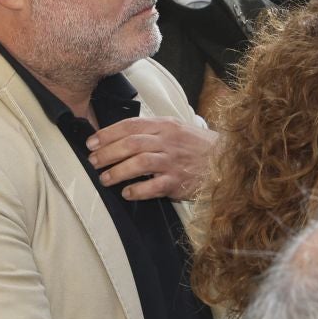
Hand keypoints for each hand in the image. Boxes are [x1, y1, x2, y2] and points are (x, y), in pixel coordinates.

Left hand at [86, 117, 218, 200]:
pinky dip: (137, 190)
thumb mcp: (176, 128)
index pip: (130, 126)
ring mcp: (173, 162)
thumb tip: (118, 137)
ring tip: (105, 179)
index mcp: (164, 125)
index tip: (91, 143)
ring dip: (117, 171)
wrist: (226, 160)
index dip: (107, 134)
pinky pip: (154, 187)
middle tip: (93, 162)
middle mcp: (168, 141)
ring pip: (140, 163)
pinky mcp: (179, 182)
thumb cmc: (195, 145)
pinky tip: (126, 193)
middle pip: (131, 144)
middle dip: (107, 153)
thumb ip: (151, 130)